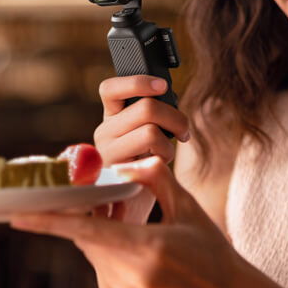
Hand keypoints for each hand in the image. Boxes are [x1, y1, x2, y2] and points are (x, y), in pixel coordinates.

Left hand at [11, 157, 246, 287]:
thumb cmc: (211, 249)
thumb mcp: (189, 208)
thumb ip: (156, 180)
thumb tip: (125, 165)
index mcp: (149, 250)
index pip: (87, 232)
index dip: (49, 223)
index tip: (17, 216)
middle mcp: (134, 278)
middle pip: (90, 240)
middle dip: (88, 219)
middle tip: (90, 199)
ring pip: (97, 255)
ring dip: (103, 237)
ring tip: (133, 229)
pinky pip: (108, 271)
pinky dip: (114, 254)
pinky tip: (141, 251)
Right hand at [95, 75, 191, 222]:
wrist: (133, 204)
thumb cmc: (147, 163)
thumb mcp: (146, 132)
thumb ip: (150, 112)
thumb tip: (164, 90)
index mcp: (110, 117)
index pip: (110, 89)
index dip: (138, 82)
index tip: (163, 85)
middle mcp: (103, 133)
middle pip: (146, 108)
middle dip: (175, 117)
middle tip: (184, 131)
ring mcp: (108, 154)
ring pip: (151, 131)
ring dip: (170, 142)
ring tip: (167, 153)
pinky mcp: (119, 173)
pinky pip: (152, 155)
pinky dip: (165, 156)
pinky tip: (160, 165)